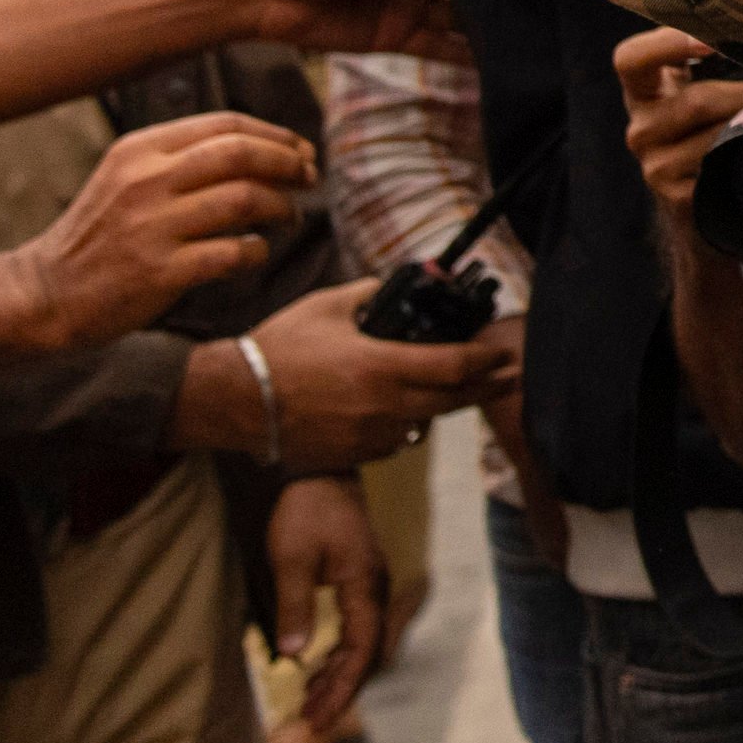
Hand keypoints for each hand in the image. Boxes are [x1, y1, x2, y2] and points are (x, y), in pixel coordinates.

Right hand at [0, 113, 313, 355]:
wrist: (43, 293)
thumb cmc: (101, 235)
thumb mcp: (127, 178)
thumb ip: (184, 158)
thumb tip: (269, 149)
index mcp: (139, 150)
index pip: (226, 125)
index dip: (276, 135)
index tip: (301, 152)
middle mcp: (145, 181)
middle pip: (242, 154)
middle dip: (288, 163)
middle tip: (308, 178)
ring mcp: (151, 226)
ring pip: (245, 199)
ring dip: (282, 207)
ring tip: (287, 217)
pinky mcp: (159, 271)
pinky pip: (234, 251)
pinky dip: (258, 250)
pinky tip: (255, 252)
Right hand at [198, 280, 513, 472]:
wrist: (234, 401)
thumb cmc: (279, 349)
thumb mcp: (327, 307)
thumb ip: (368, 294)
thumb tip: (390, 286)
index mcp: (382, 366)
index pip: (454, 366)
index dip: (487, 361)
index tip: (505, 355)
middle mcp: (383, 405)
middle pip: (453, 401)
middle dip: (485, 387)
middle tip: (508, 378)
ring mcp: (368, 436)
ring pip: (424, 423)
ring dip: (442, 407)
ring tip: (457, 391)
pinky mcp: (352, 456)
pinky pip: (394, 442)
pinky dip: (404, 426)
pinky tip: (403, 410)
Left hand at [266, 471, 387, 731]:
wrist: (318, 470)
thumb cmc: (304, 511)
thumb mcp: (290, 558)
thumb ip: (294, 606)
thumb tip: (294, 655)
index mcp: (364, 585)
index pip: (361, 648)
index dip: (342, 687)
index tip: (318, 717)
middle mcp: (374, 588)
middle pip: (368, 652)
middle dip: (341, 690)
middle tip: (311, 724)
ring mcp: (369, 584)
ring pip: (364, 642)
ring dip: (340, 674)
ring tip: (310, 703)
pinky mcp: (358, 580)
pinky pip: (356, 628)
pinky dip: (339, 654)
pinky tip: (317, 666)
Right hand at [614, 26, 742, 217]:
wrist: (704, 192)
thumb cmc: (709, 121)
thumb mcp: (698, 81)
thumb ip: (709, 50)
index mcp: (642, 89)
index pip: (631, 59)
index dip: (668, 44)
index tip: (713, 40)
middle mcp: (640, 128)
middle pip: (696, 102)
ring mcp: (655, 165)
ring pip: (716, 136)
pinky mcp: (676, 197)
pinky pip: (724, 167)